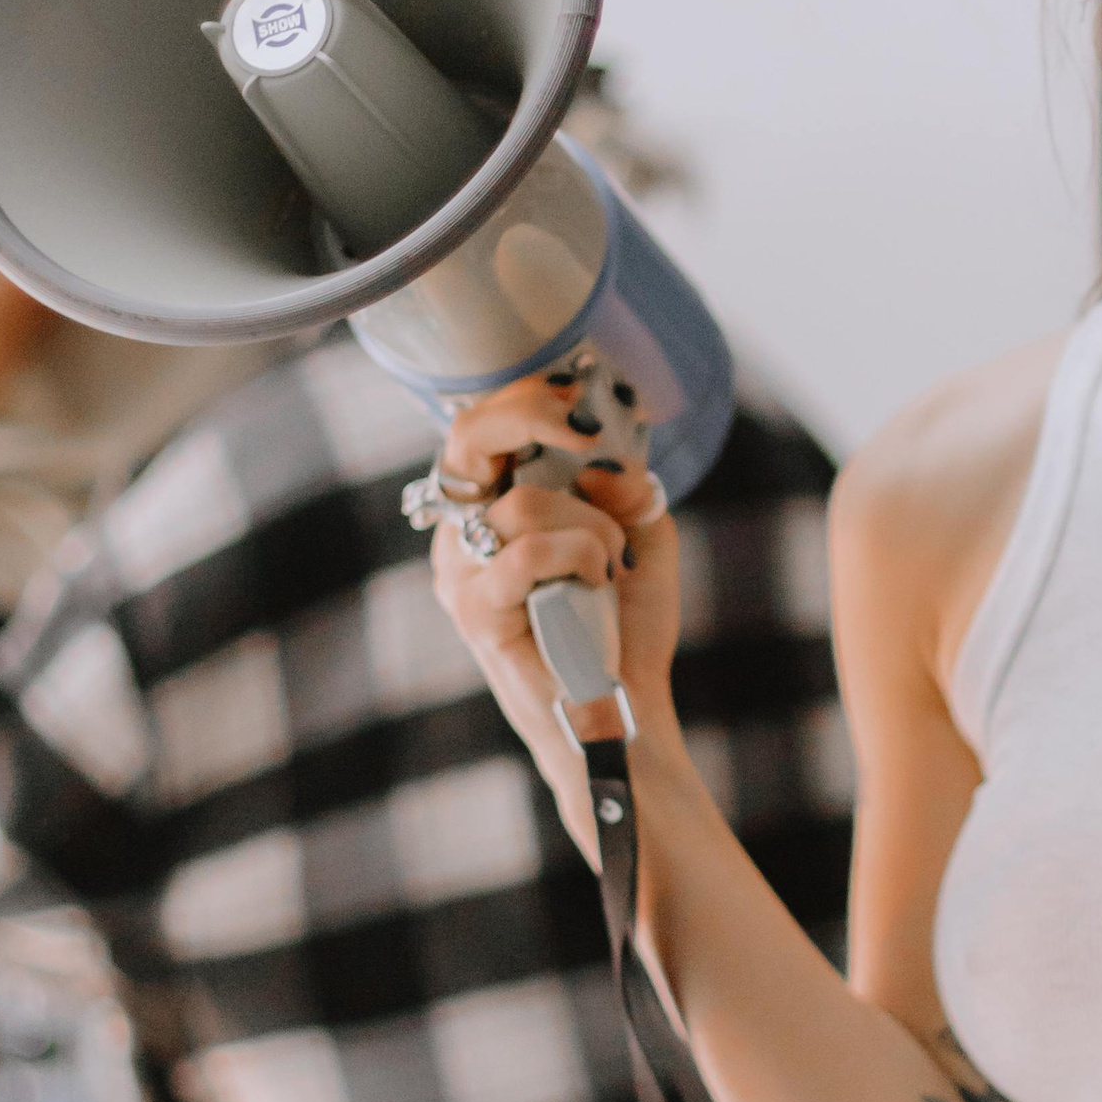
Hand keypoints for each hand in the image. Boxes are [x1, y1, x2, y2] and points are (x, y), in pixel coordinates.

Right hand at [427, 376, 678, 840]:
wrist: (621, 706)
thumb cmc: (623, 625)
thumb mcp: (640, 538)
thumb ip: (626, 490)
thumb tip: (604, 461)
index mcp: (492, 506)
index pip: (484, 424)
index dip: (528, 396)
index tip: (584, 394)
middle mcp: (463, 531)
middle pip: (469, 436)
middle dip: (531, 414)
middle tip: (586, 432)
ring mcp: (461, 570)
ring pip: (524, 505)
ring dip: (591, 529)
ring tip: (610, 566)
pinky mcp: (474, 609)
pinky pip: (527, 553)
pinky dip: (580, 558)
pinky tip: (599, 584)